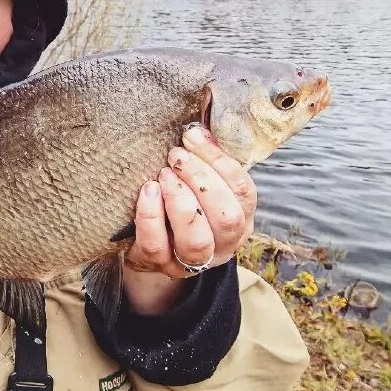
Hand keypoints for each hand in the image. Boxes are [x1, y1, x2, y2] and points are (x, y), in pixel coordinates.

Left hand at [122, 125, 256, 313]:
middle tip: (176, 156)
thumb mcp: (198, 184)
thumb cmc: (178, 202)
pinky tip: (147, 191)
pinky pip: (157, 244)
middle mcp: (222, 245)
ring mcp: (191, 260)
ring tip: (163, 175)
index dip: (220, 161)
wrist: (147, 244)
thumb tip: (198, 126)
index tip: (193, 136)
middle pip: (226, 218)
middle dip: (202, 181)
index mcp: (240, 219)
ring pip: (196, 240)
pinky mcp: (158, 264)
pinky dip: (151, 215)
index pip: (243, 192)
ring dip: (181, 202)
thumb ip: (204, 161)